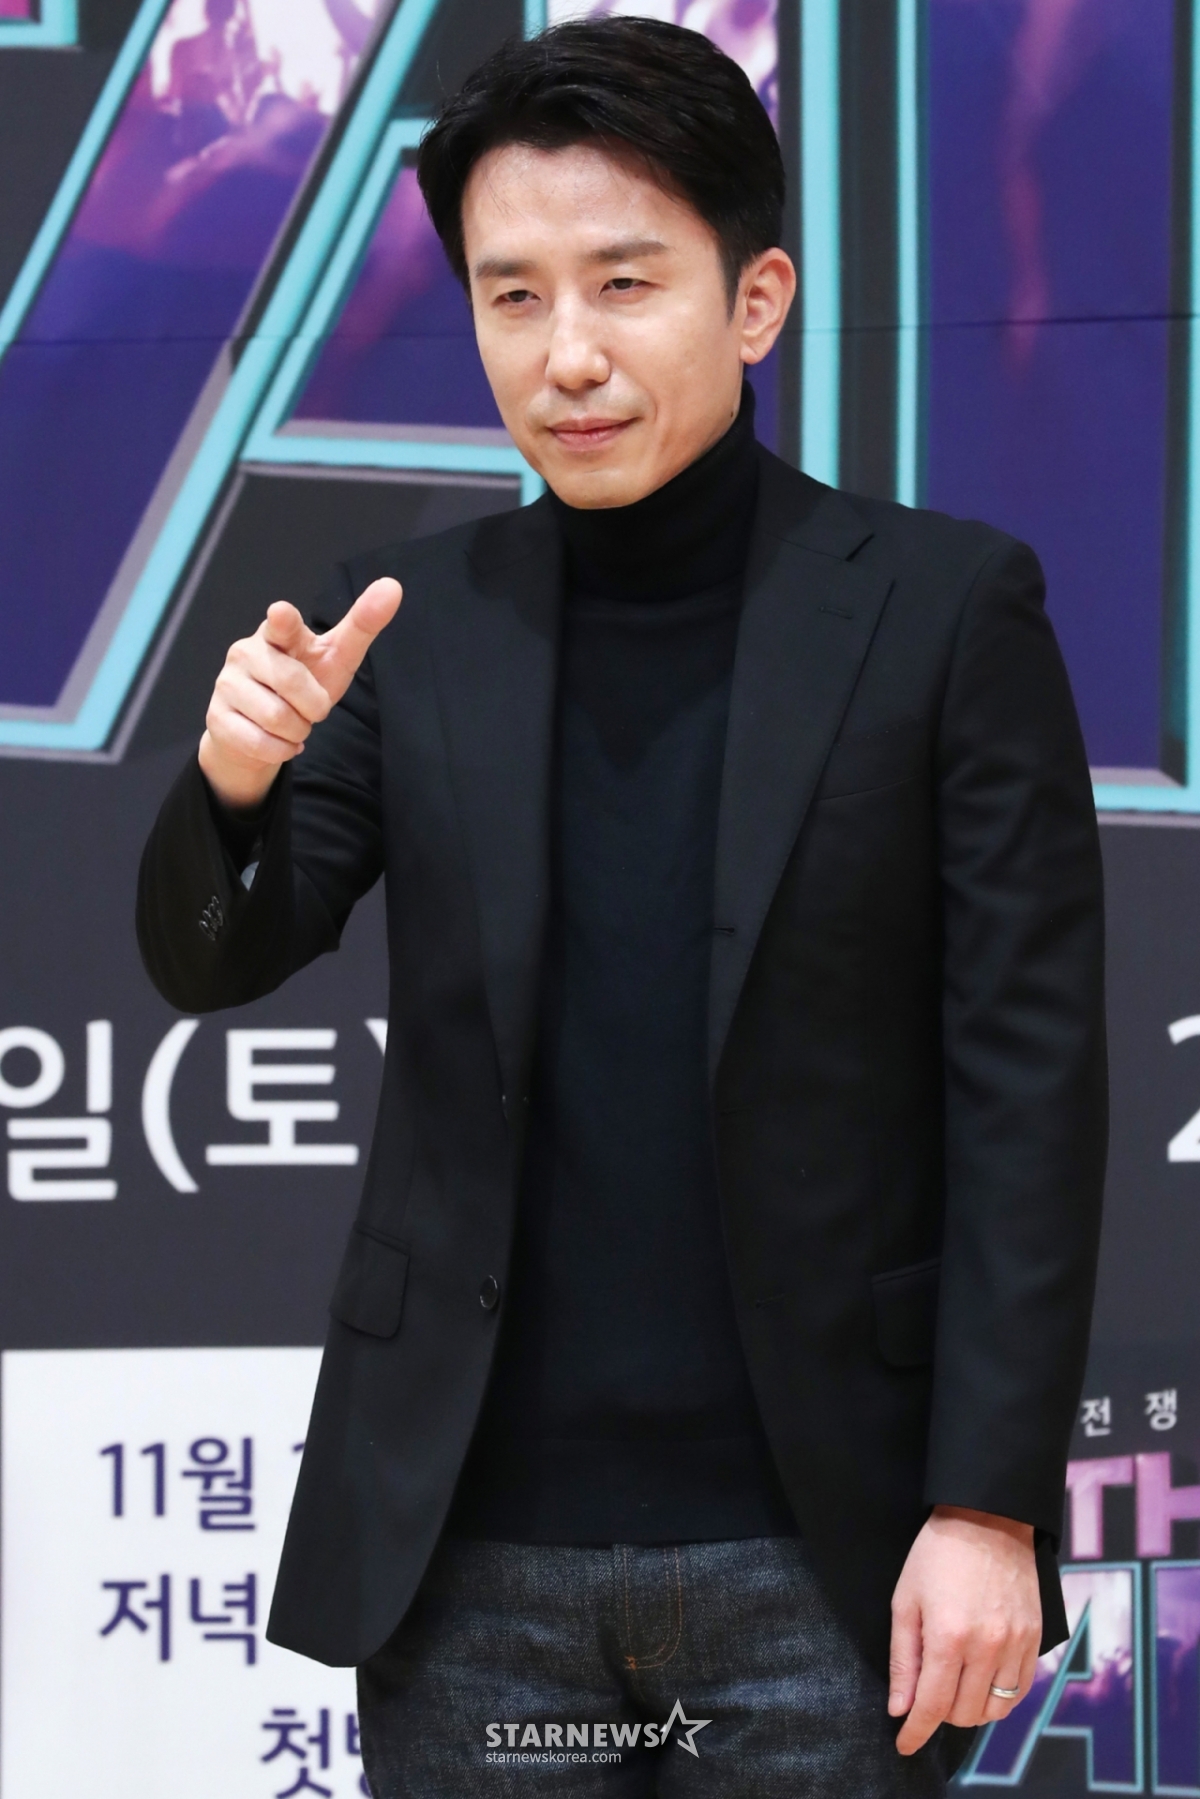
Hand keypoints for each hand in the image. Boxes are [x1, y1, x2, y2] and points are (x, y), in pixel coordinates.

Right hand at [198, 577, 401, 809]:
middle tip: (310, 707)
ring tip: (292, 723)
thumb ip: (362, 624)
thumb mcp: (336, 657)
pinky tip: (278, 741)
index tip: (282, 613)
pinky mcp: (217, 718)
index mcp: (277, 633)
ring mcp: (227, 684)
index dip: (283, 621)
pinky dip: (281, 750)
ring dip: (297, 731)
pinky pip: (261, 743)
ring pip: (278, 719)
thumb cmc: (304, 685)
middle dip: (314, 707)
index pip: (281, 625)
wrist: (259, 730)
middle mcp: (246, 652)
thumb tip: (394, 586)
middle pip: (293, 684)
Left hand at [888, 1506, 1041, 1754]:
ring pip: (994, 1709)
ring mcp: (1016, 1644)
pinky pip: (1020, 1691)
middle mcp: (987, 1647)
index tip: (904, 1745)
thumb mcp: (905, 1601)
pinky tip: (982, 1681)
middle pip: (964, 1713)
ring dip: (970, 1708)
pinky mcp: (1035, 1639)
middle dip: (939, 1714)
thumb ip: (903, 1659)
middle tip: (926, 1693)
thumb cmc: (937, 1556)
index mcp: (948, 1637)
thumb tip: (901, 1708)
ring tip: (954, 1687)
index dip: (916, 1732)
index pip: (932, 1706)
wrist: (988, 1518)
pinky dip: (999, 1697)